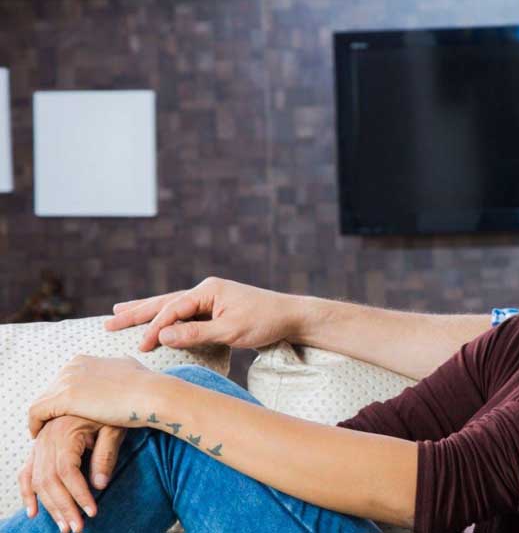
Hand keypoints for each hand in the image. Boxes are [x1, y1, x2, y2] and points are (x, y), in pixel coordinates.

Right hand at [19, 416, 124, 532]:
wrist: (108, 392)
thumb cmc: (116, 409)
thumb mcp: (115, 428)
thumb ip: (106, 455)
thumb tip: (99, 486)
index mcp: (64, 431)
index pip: (67, 472)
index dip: (78, 494)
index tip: (92, 512)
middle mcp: (47, 438)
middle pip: (49, 479)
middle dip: (64, 506)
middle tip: (77, 528)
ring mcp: (40, 443)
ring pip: (37, 480)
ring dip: (50, 505)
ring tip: (65, 525)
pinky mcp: (40, 447)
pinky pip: (26, 472)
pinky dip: (28, 492)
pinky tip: (34, 511)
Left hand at [28, 355, 161, 438]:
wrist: (152, 394)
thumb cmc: (147, 386)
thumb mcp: (129, 370)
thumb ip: (118, 370)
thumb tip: (123, 369)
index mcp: (85, 360)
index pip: (63, 382)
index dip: (63, 400)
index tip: (65, 415)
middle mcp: (73, 366)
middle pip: (51, 391)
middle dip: (52, 410)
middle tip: (53, 428)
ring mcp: (68, 379)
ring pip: (43, 402)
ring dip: (43, 419)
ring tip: (44, 435)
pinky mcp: (65, 397)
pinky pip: (37, 412)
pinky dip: (35, 425)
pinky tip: (39, 436)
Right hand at [105, 276, 303, 351]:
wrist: (291, 317)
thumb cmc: (265, 322)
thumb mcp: (231, 331)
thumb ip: (196, 334)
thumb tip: (162, 336)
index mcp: (208, 290)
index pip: (172, 309)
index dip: (154, 328)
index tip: (140, 346)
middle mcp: (206, 291)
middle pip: (164, 302)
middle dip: (137, 312)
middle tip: (108, 321)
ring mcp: (210, 299)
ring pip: (171, 306)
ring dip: (146, 311)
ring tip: (120, 312)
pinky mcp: (215, 309)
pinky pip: (183, 313)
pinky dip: (166, 318)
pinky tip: (155, 322)